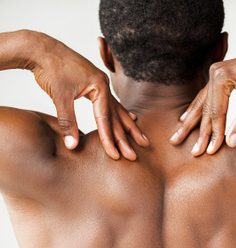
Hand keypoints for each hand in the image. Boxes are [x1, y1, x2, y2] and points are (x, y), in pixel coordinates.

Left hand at [29, 32, 148, 159]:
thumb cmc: (51, 69)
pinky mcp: (94, 86)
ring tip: (140, 138)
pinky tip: (129, 117)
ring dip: (128, 126)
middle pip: (116, 117)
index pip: (105, 119)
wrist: (41, 49)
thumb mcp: (60, 97)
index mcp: (99, 86)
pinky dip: (119, 113)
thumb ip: (67, 122)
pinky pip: (111, 104)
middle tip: (134, 154)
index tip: (115, 155)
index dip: (109, 139)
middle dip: (125, 137)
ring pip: (117, 111)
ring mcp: (101, 85)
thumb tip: (72, 146)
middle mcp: (104, 86)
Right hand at [170, 47, 235, 155]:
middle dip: (199, 133)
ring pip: (200, 104)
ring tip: (177, 136)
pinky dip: (196, 109)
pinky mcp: (216, 79)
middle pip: (205, 110)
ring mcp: (213, 76)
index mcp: (222, 77)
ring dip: (190, 123)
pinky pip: (203, 97)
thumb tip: (231, 143)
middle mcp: (214, 75)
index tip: (210, 150)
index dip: (215, 133)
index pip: (216, 112)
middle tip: (192, 151)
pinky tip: (186, 118)